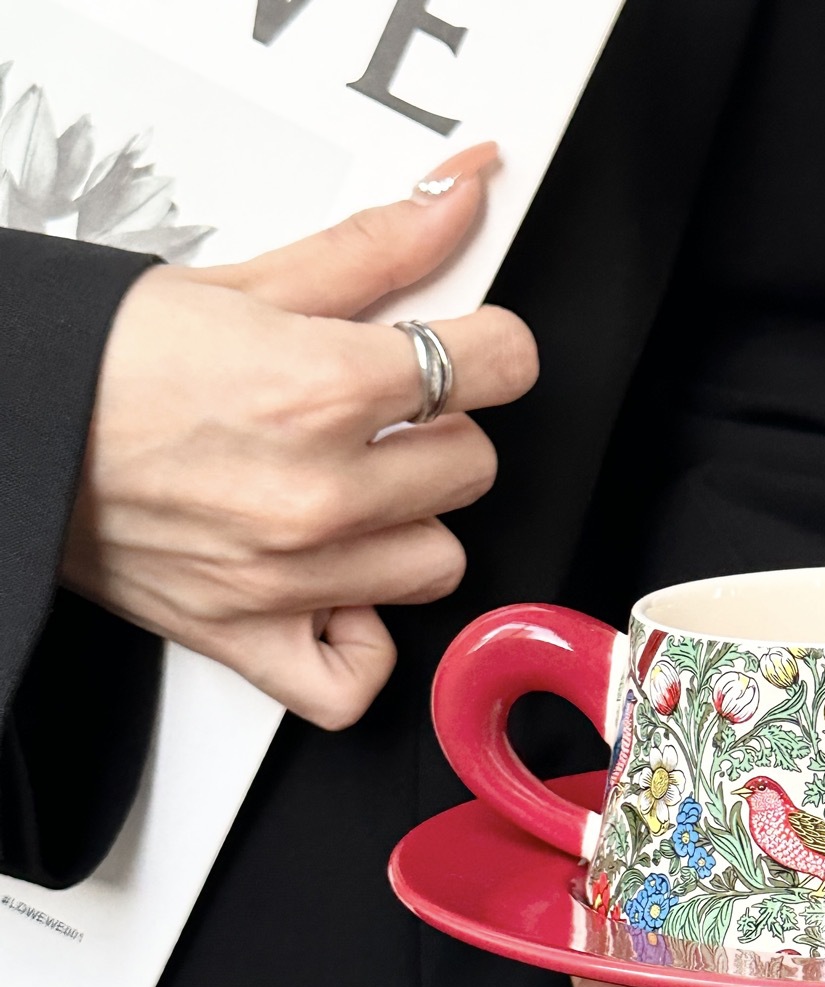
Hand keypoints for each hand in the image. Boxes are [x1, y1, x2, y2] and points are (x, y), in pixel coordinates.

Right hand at [62, 142, 538, 730]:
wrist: (3, 423)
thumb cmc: (104, 356)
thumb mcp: (247, 281)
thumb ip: (375, 247)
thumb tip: (463, 193)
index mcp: (323, 386)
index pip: (500, 367)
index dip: (493, 349)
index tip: (474, 351)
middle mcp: (318, 490)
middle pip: (475, 468)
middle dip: (440, 435)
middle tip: (383, 421)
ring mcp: (290, 575)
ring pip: (439, 564)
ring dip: (410, 530)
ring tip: (353, 496)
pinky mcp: (250, 636)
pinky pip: (355, 680)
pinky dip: (357, 643)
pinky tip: (338, 591)